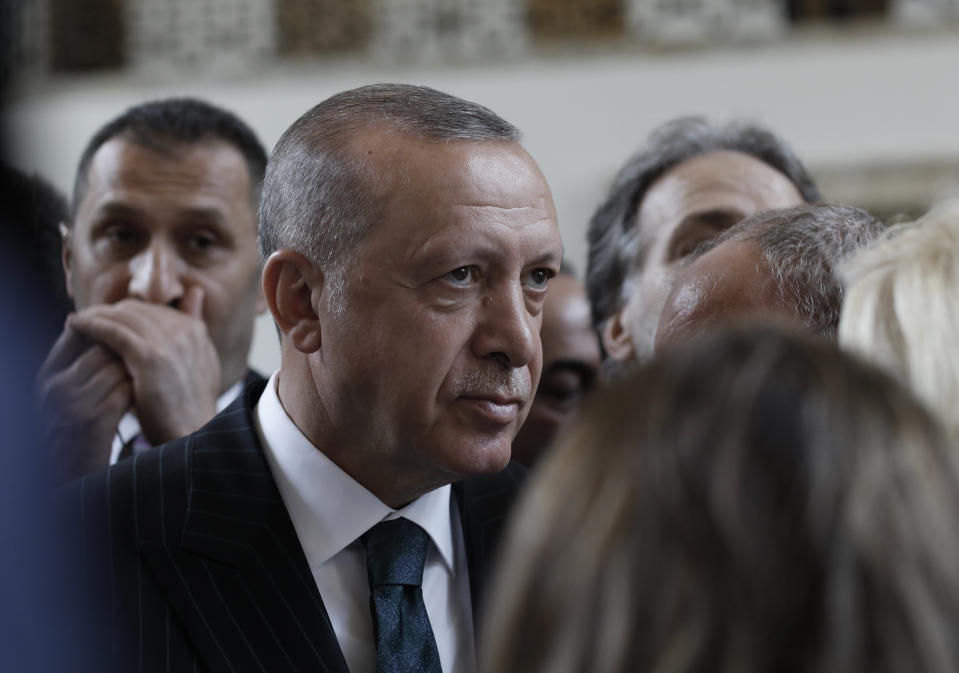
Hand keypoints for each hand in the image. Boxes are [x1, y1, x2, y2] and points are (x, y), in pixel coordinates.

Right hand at [36, 322, 132, 482]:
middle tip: (148, 358)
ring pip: (117, 367)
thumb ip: (82, 364)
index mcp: (46, 376)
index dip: (107, 331)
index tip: (130, 336)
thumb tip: (105, 326)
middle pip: (103, 347)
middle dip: (129, 351)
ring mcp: (72, 404)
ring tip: (148, 378)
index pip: (76, 333)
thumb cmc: (78, 432)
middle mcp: (53, 387)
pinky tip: (147, 398)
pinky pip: (126, 390)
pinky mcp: (95, 420)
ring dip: (138, 370)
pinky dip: (140, 390)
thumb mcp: (70, 395)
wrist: (77, 478)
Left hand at [67, 287, 221, 445]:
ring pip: (123, 316)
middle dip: (109, 312)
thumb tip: (195, 292)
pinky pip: (114, 331)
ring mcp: (169, 342)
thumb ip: (195, 325)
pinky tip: (75, 325)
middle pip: (136, 308)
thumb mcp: (202, 360)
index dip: (126, 313)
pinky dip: (92, 325)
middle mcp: (185, 330)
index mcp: (195, 329)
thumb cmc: (191, 405)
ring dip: (95, 315)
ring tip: (76, 320)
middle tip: (86, 319)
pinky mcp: (150, 357)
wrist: (194, 433)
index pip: (152, 308)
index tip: (107, 319)